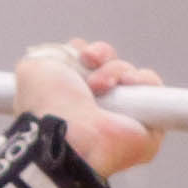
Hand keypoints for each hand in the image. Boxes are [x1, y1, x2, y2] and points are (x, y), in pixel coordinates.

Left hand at [16, 37, 163, 181]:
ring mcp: (124, 116)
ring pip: (132, 74)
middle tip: (90, 72)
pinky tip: (124, 87)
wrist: (66, 134)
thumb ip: (49, 55)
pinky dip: (142, 81)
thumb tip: (69, 53)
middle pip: (113, 64)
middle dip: (103, 58)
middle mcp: (99, 106)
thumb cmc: (47, 106)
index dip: (90, 53)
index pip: (91, 62)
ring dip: (116, 71)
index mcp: (72, 96)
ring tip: (101, 87)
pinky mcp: (149, 126)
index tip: (83, 55)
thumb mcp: (34, 68)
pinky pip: (154, 88)